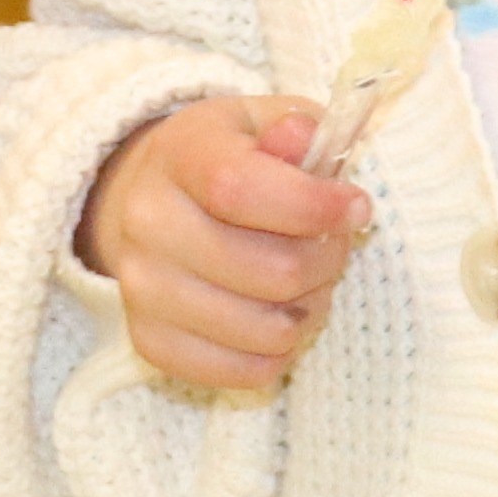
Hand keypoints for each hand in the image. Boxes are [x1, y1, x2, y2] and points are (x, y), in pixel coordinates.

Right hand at [78, 97, 370, 391]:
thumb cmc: (231, 160)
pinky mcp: (149, 339)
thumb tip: (301, 139)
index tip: (355, 208)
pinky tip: (275, 315)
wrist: (157, 201)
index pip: (240, 189)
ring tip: (305, 284)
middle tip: (332, 246)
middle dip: (325, 262)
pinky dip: (277, 353)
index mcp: (178, 155)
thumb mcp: (265, 124)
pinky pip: (242, 372)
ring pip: (264, 330)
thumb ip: (295, 130)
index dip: (314, 207)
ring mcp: (141, 287)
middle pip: (269, 270)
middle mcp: (147, 221)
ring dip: (306, 311)